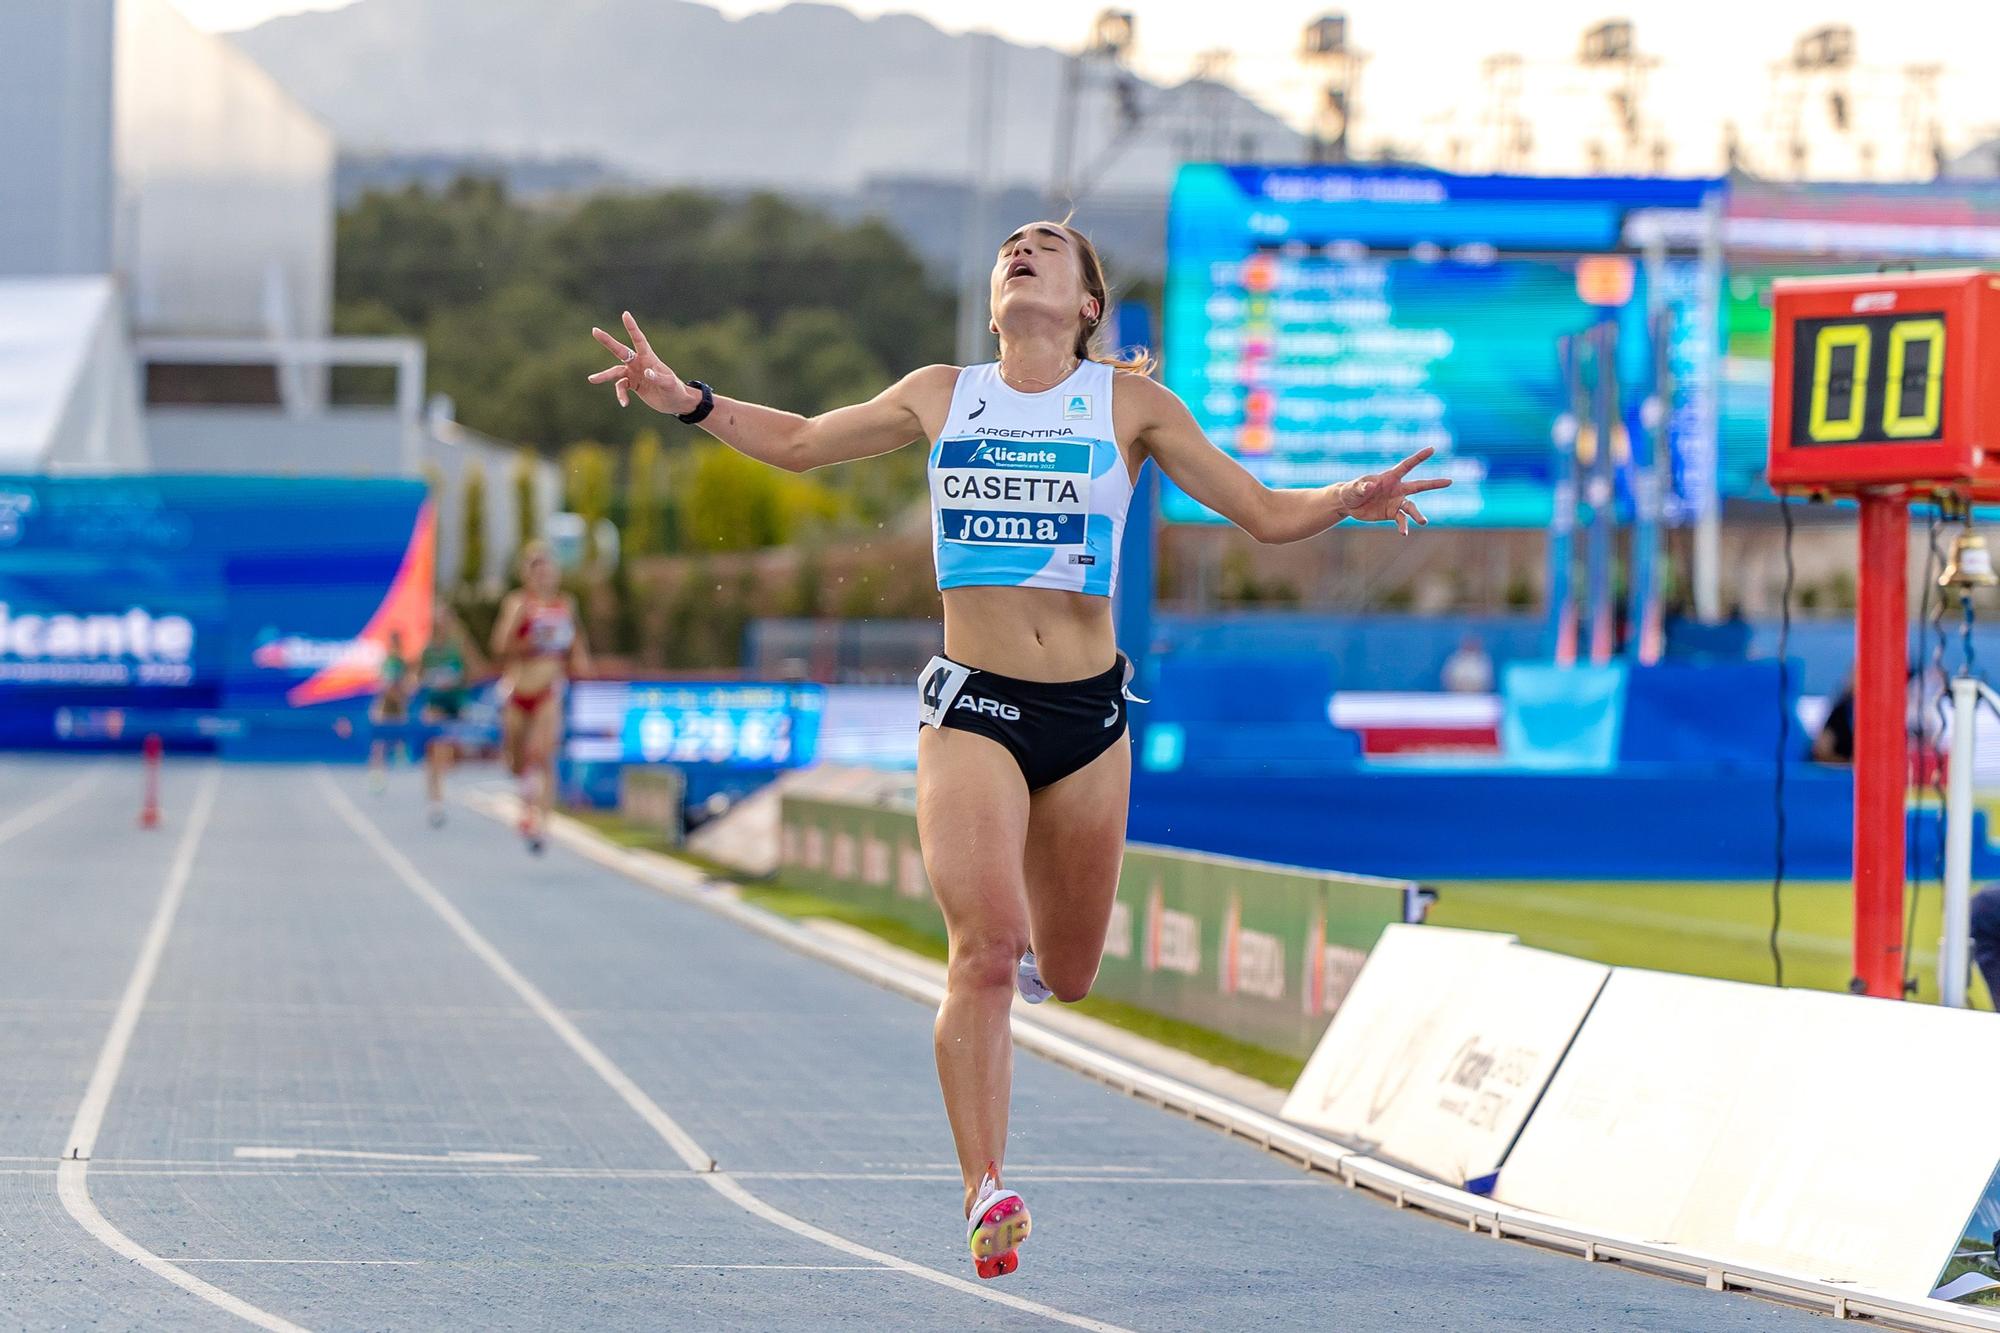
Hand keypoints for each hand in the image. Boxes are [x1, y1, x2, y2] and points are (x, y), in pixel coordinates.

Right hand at [587, 312, 699, 415]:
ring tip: (591, 379)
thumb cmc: (675, 390)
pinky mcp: (632, 385)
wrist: (675, 403)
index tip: (625, 314)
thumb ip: (659, 378)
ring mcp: (634, 373)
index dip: (632, 328)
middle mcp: (639, 363)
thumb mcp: (670, 385)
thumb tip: (646, 372)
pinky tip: (625, 403)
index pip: (639, 340)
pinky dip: (621, 395)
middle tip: (594, 330)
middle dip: (607, 341)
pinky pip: (621, 388)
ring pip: (615, 372)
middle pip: (620, 351)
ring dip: (604, 376)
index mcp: (649, 358)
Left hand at [1335, 446, 1451, 534]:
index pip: (1407, 465)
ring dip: (1417, 514)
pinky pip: (1401, 520)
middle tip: (1449, 481)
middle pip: (1418, 485)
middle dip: (1434, 484)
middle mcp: (1397, 488)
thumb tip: (1370, 485)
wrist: (1349, 504)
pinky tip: (1403, 533)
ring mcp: (1396, 501)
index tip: (1432, 449)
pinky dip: (1403, 526)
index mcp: (1389, 477)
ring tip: (1424, 522)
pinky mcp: (1392, 513)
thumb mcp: (1354, 488)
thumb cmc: (1351, 491)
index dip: (1419, 457)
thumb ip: (1362, 486)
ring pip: (1412, 507)